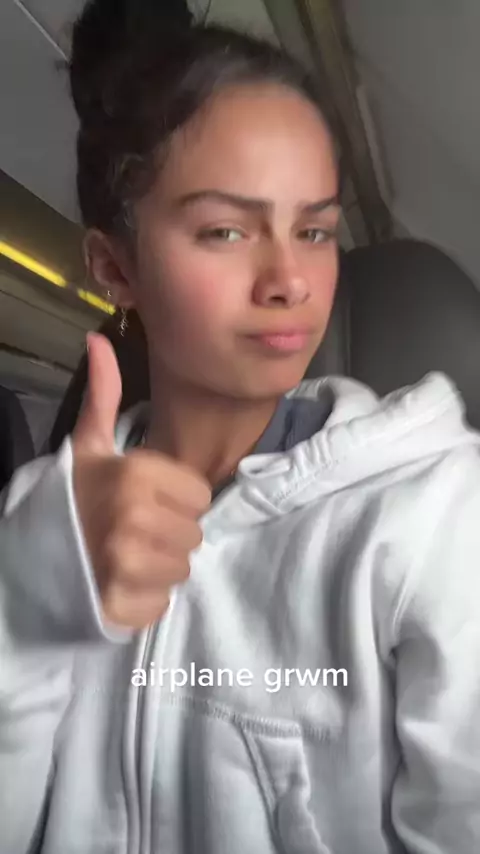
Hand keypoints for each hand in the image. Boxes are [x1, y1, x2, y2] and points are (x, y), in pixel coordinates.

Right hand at [72, 333, 210, 628]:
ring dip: (158, 568)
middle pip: (194, 535)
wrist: (26, 553)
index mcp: (137, 474)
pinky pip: (161, 604)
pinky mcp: (121, 606)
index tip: (144, 500)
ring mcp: (127, 565)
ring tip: (124, 557)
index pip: (200, 496)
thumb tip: (98, 338)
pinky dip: (142, 600)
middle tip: (132, 530)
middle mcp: (136, 518)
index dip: (175, 500)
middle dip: (168, 534)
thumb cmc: (70, 495)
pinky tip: (117, 584)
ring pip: (182, 570)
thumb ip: (104, 395)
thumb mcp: (88, 444)